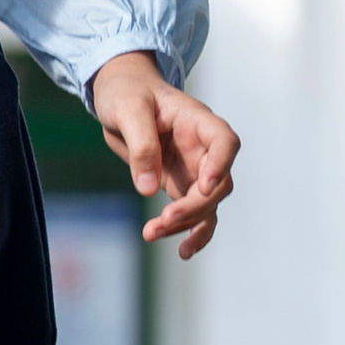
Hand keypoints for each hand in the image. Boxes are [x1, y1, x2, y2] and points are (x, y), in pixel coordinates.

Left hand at [89, 55, 238, 258]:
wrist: (120, 96)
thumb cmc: (126, 93)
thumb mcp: (127, 110)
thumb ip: (141, 146)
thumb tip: (148, 188)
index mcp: (197, 121)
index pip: (224, 142)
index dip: (221, 165)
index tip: (205, 186)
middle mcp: (202, 148)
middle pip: (217, 183)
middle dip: (195, 206)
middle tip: (163, 220)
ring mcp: (194, 168)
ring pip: (207, 204)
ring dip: (187, 223)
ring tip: (154, 233)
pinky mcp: (180, 184)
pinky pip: (194, 213)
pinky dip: (189, 232)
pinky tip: (182, 252)